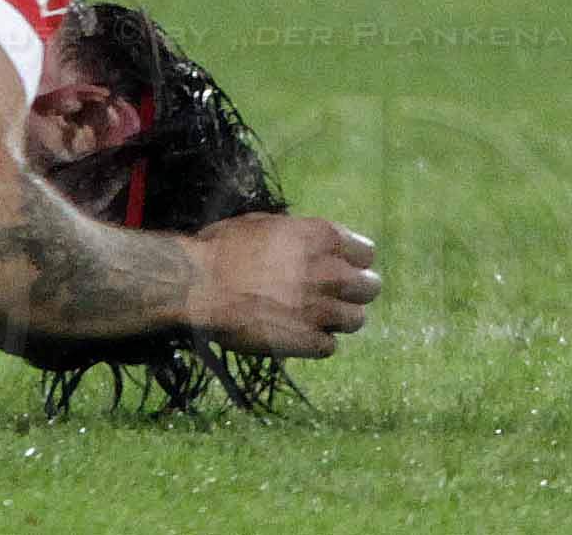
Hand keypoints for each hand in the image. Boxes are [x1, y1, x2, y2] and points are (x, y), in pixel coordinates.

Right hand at [184, 213, 380, 359]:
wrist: (201, 284)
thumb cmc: (225, 248)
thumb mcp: (266, 224)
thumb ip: (300, 236)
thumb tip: (311, 243)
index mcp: (323, 237)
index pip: (366, 253)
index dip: (355, 261)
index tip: (344, 267)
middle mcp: (330, 272)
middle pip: (370, 287)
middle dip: (356, 291)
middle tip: (336, 295)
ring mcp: (321, 310)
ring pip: (356, 320)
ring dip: (340, 318)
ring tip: (318, 318)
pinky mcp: (308, 342)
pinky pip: (330, 347)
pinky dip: (317, 342)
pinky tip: (298, 335)